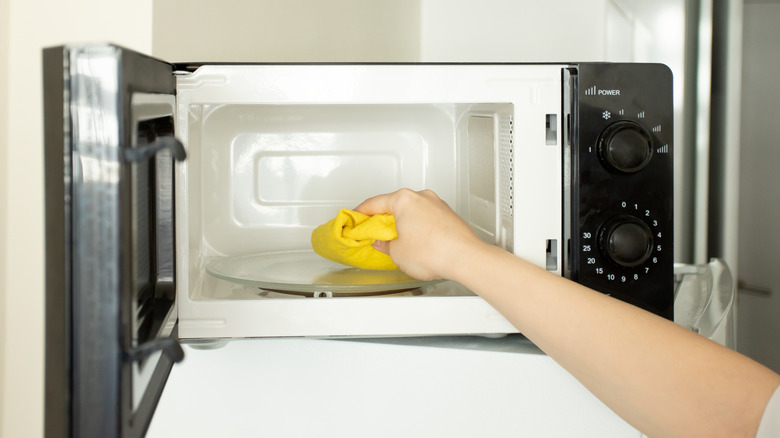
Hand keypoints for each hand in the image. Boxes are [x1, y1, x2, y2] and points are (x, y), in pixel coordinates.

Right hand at [354, 189, 483, 280]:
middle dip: (383, 218)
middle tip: (373, 231)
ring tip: (396, 239)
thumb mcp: (397, 253)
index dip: (361, 213)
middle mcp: (421, 197)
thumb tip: (382, 243)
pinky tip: (415, 240)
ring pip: (412, 210)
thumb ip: (384, 245)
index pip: (374, 203)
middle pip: (394, 204)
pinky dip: (417, 225)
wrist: (465, 258)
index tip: (355, 219)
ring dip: (402, 222)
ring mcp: (437, 204)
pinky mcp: (448, 215)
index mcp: (404, 199)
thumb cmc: (433, 252)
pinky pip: (426, 217)